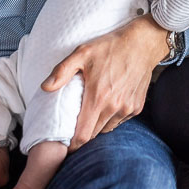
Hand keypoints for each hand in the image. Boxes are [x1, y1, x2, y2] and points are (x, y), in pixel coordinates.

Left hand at [41, 16, 165, 147]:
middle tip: (73, 127)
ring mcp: (127, 109)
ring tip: (89, 115)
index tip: (65, 145)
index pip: (83, 135)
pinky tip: (107, 105)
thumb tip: (45, 87)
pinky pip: (119, 121)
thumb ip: (62, 71)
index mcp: (98, 97)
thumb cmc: (111, 47)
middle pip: (94, 134)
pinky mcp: (136, 107)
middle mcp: (114, 107)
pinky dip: (111, 119)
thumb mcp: (82, 53)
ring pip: (106, 129)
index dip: (72, 145)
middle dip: (82, 135)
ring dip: (96, 126)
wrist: (142, 43)